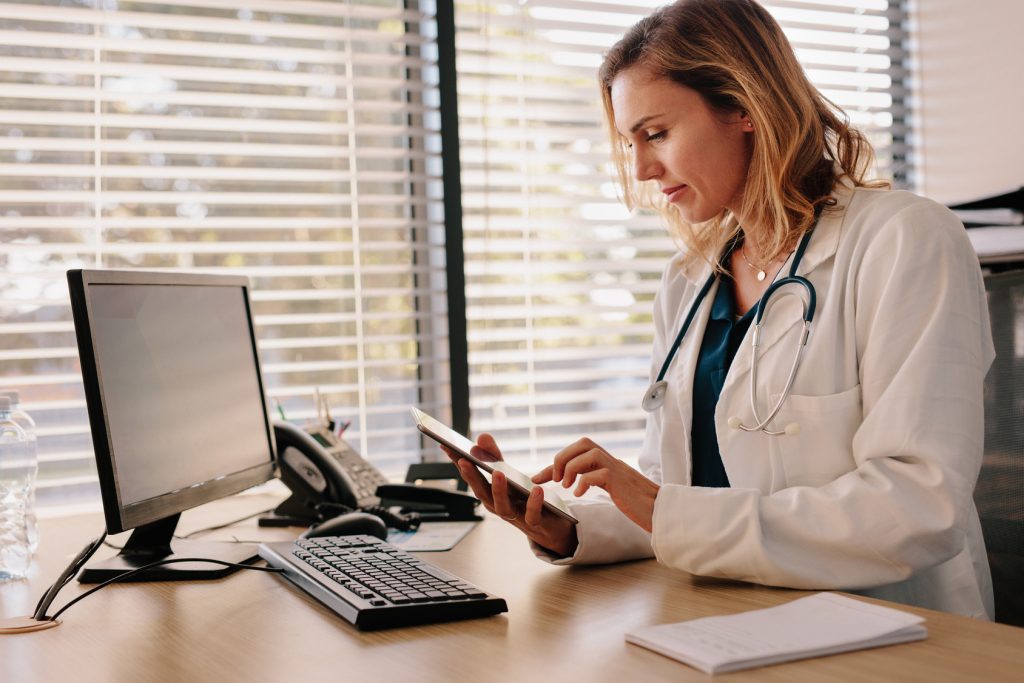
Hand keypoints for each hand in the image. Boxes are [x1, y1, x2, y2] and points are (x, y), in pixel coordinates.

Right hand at [439, 433, 577, 556]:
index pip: (470, 477)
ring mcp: (515, 516)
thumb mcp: (508, 473)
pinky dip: (533, 503)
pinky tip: (536, 489)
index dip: (458, 463)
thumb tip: (481, 437)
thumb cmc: (522, 498)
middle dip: (471, 477)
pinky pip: (531, 514)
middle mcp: (497, 505)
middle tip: (464, 460)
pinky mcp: (534, 522)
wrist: (548, 525)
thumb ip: (494, 455)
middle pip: (481, 492)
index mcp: (488, 493)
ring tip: (498, 473)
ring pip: (502, 506)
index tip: (447, 447)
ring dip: (498, 490)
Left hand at [532, 437, 658, 532]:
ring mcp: (617, 469)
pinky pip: (598, 473)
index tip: (536, 477)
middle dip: (563, 458)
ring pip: (588, 452)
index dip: (555, 463)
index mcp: (606, 462)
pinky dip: (584, 482)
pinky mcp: (621, 481)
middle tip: (557, 479)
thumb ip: (597, 479)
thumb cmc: (637, 503)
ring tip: (567, 485)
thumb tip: (578, 481)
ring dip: (571, 468)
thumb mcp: (612, 488)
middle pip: (583, 442)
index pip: (577, 451)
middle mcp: (611, 461)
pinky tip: (580, 494)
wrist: (660, 511)